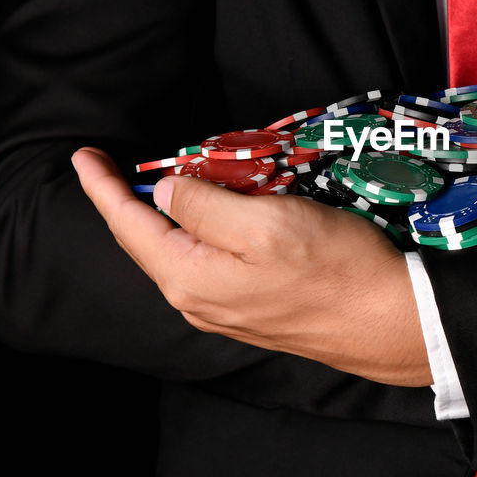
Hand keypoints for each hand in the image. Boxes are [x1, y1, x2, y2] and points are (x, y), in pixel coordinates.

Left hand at [71, 147, 432, 386]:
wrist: (393, 322)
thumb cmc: (336, 269)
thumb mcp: (266, 222)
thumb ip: (205, 206)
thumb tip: (166, 192)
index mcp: (190, 278)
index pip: (129, 225)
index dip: (103, 186)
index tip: (84, 154)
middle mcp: (198, 301)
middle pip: (149, 242)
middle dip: (130, 201)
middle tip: (119, 164)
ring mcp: (226, 311)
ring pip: (181, 253)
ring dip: (171, 215)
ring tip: (169, 182)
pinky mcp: (254, 311)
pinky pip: (209, 264)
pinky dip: (201, 232)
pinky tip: (214, 216)